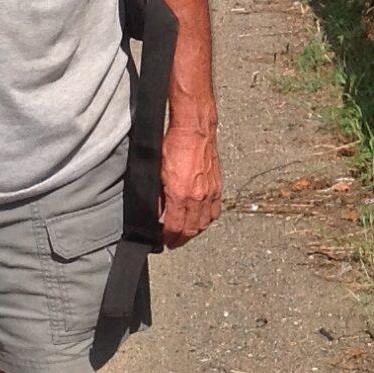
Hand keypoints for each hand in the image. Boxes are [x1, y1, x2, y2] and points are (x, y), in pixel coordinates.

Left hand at [159, 122, 221, 248]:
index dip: (169, 237)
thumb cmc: (175, 144)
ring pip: (205, 223)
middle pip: (191, 229)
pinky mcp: (218, 186)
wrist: (195, 129)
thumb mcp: (157, 172)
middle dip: (181, 239)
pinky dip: (207, 220)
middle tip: (174, 243)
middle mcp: (198, 197)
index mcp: (181, 195)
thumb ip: (157, 196)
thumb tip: (156, 211)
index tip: (164, 241)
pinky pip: (215, 211)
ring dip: (195, 232)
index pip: (175, 226)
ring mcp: (211, 192)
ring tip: (186, 235)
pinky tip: (202, 220)